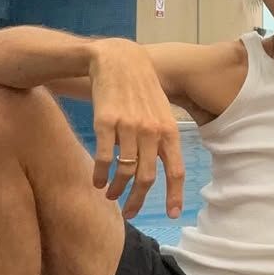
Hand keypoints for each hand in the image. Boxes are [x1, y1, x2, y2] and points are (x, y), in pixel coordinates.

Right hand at [88, 41, 184, 220]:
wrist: (118, 60)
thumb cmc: (142, 87)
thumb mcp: (161, 111)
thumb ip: (163, 138)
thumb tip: (163, 168)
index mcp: (169, 130)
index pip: (176, 170)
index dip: (174, 194)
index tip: (172, 214)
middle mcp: (152, 131)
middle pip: (147, 177)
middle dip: (138, 200)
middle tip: (131, 212)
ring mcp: (128, 127)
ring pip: (125, 170)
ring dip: (117, 189)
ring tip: (111, 195)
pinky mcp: (105, 122)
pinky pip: (103, 158)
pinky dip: (100, 174)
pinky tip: (97, 181)